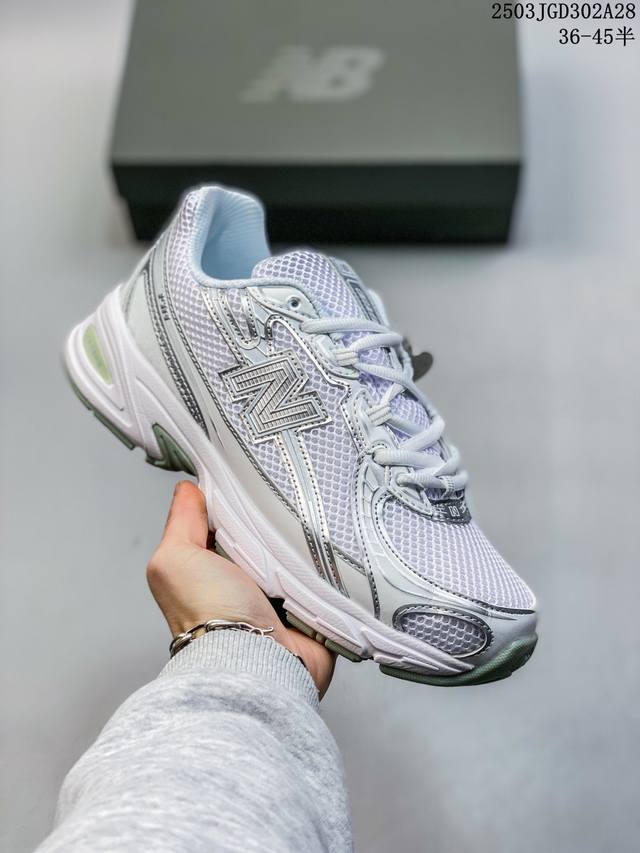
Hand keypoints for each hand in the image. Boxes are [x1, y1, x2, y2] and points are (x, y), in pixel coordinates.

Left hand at [147, 481, 334, 696]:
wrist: (255, 662)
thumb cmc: (209, 613)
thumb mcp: (176, 559)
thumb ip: (180, 522)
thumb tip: (188, 488)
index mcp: (215, 567)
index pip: (232, 520)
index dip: (241, 498)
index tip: (258, 472)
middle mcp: (249, 582)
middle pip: (270, 534)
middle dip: (281, 516)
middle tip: (296, 490)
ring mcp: (285, 596)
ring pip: (302, 553)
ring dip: (310, 540)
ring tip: (322, 512)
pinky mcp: (316, 610)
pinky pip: (331, 577)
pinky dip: (335, 564)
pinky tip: (339, 541)